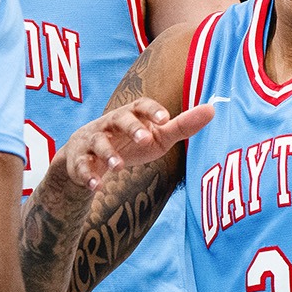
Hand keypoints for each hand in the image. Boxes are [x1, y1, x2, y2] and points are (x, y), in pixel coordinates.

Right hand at [60, 98, 214, 189]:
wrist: (85, 156)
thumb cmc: (129, 142)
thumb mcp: (156, 136)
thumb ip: (181, 125)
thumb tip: (213, 109)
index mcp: (130, 115)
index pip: (140, 105)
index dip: (152, 110)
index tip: (165, 118)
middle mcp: (109, 124)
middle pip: (118, 119)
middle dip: (130, 128)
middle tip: (144, 139)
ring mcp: (92, 142)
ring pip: (98, 143)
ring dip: (108, 154)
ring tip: (119, 167)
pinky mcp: (78, 161)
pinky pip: (81, 167)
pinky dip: (88, 176)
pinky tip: (96, 187)